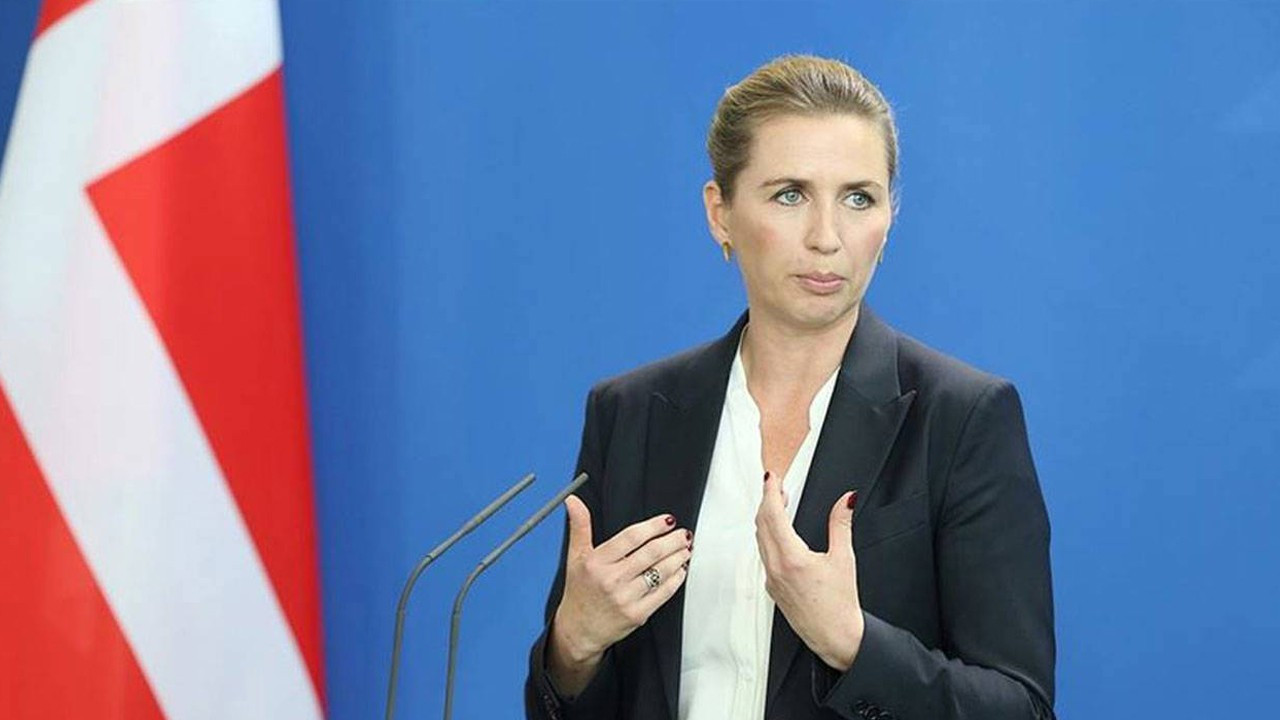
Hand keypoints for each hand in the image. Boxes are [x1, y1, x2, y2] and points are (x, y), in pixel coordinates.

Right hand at [548, 495, 691, 694]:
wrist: (578, 630)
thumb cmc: (579, 591)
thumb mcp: (574, 557)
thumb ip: (579, 526)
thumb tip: (573, 501)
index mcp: (596, 562)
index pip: (631, 537)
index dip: (653, 526)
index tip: (668, 520)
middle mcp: (611, 580)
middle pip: (650, 553)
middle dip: (672, 541)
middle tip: (683, 534)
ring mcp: (625, 599)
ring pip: (660, 572)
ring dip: (678, 558)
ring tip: (685, 548)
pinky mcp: (637, 615)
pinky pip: (663, 594)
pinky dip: (676, 579)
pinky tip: (681, 570)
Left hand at [755, 472, 864, 671]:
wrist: (836, 637)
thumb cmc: (841, 604)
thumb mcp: (845, 559)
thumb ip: (841, 524)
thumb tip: (846, 499)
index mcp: (792, 558)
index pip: (773, 515)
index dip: (770, 492)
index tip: (771, 477)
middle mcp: (776, 568)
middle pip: (762, 525)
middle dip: (767, 502)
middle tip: (776, 486)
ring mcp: (772, 579)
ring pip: (760, 540)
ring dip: (766, 519)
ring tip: (777, 504)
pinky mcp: (773, 588)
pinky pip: (764, 555)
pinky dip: (768, 537)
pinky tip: (779, 533)